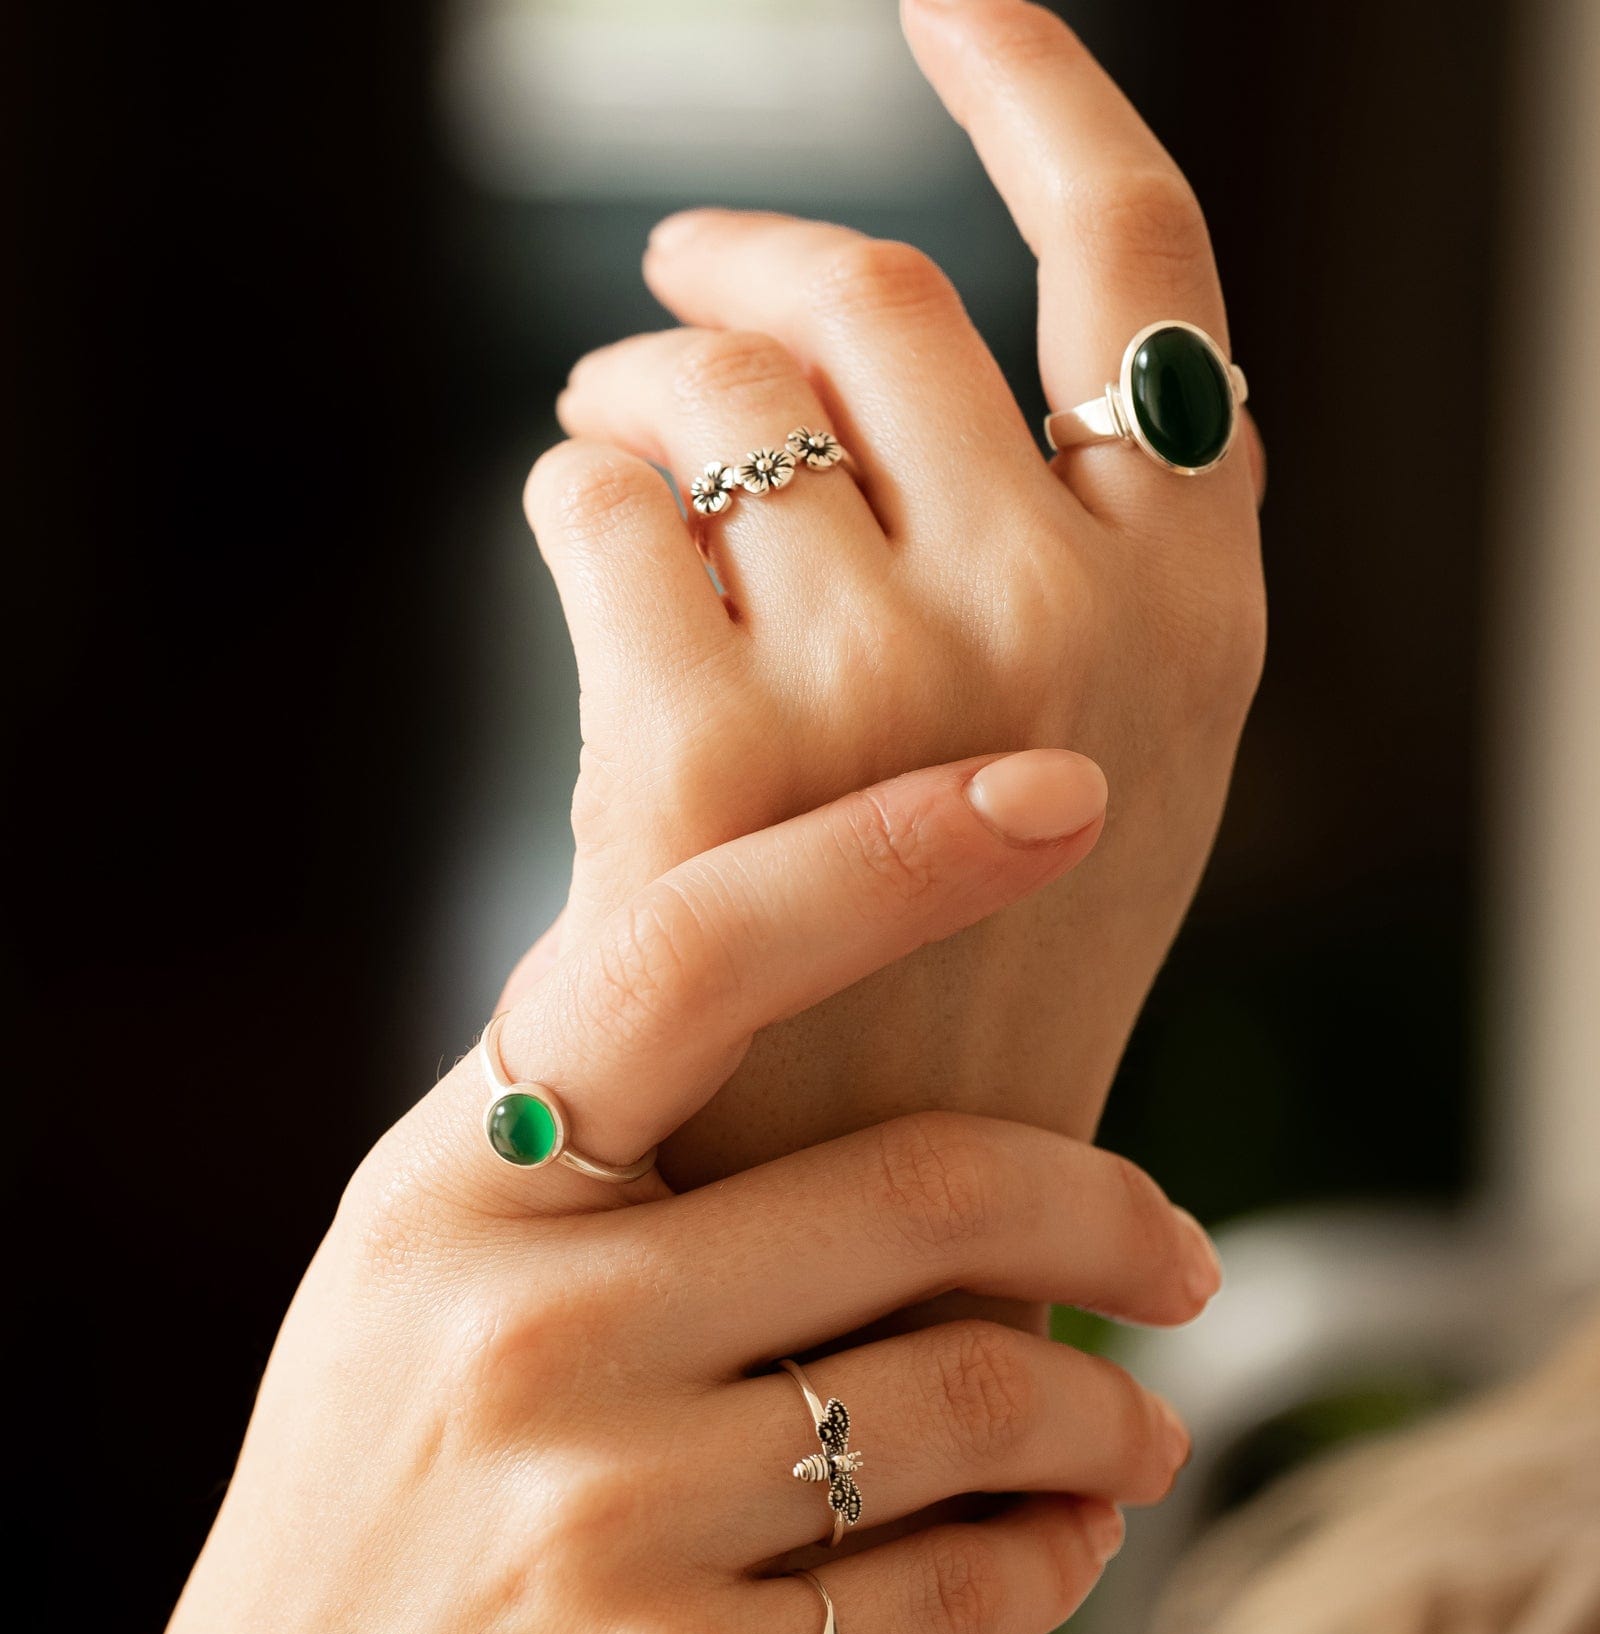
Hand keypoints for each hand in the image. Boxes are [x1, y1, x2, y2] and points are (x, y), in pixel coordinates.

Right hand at [64, 753, 1216, 1633]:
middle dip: (1106, 1212)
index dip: (886, 855)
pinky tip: (1063, 1548)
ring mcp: (595, 1520)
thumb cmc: (375, 1544)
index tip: (1054, 797)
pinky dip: (1057, 1559)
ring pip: (975, 1391)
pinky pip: (966, 1585)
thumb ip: (576, 1156)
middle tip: (1179, 1252)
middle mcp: (514, 1334)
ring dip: (1107, 1413)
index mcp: (443, 1197)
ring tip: (1136, 1433)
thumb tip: (809, 980)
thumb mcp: (412, 1304)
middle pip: (911, 1186)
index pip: (682, 957)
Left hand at [528, 0, 1265, 1181]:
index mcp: (1197, 596)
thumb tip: (864, 335)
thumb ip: (1054, 545)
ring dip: (636, 375)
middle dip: (746, 260)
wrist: (885, 1222)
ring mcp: (897, 673)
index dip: (1037, 91)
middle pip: (875, 294)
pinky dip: (570, 488)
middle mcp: (1072, 605)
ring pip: (717, 380)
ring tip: (609, 425)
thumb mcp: (1099, 755)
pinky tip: (584, 537)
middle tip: (670, 281)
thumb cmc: (972, 974)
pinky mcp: (714, 749)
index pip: (1139, 261)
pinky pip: (597, 495)